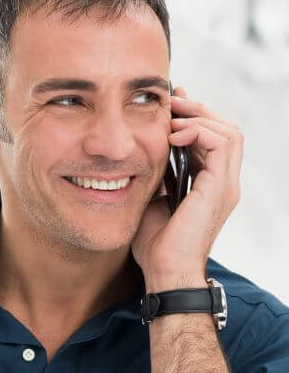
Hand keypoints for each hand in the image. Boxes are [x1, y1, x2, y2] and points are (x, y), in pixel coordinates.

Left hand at [130, 86, 242, 289]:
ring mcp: (225, 185)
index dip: (192, 119)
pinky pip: (222, 144)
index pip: (212, 140)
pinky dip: (198, 131)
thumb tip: (142, 155)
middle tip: (172, 101)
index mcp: (209, 185)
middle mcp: (223, 183)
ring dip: (199, 118)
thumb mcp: (151, 201)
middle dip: (198, 111)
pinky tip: (173, 135)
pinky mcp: (220, 188)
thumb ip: (155, 178)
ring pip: (229, 132)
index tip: (169, 106)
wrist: (164, 271)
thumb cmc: (155, 245)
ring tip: (172, 117)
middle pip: (226, 130)